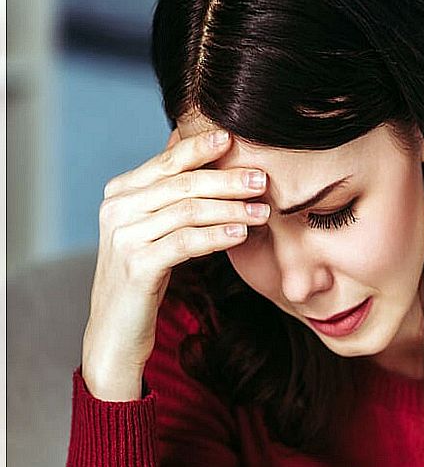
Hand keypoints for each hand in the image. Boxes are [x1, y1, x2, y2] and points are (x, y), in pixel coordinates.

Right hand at [81, 128, 270, 400]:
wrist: (116, 328)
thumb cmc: (145, 274)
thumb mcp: (155, 229)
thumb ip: (172, 198)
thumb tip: (210, 162)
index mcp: (120, 193)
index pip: (166, 163)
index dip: (198, 148)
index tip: (232, 138)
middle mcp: (116, 209)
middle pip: (181, 185)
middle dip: (225, 179)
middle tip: (262, 179)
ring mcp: (123, 237)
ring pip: (186, 212)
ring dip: (231, 208)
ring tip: (264, 210)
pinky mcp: (136, 266)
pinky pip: (185, 243)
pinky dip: (216, 235)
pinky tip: (242, 233)